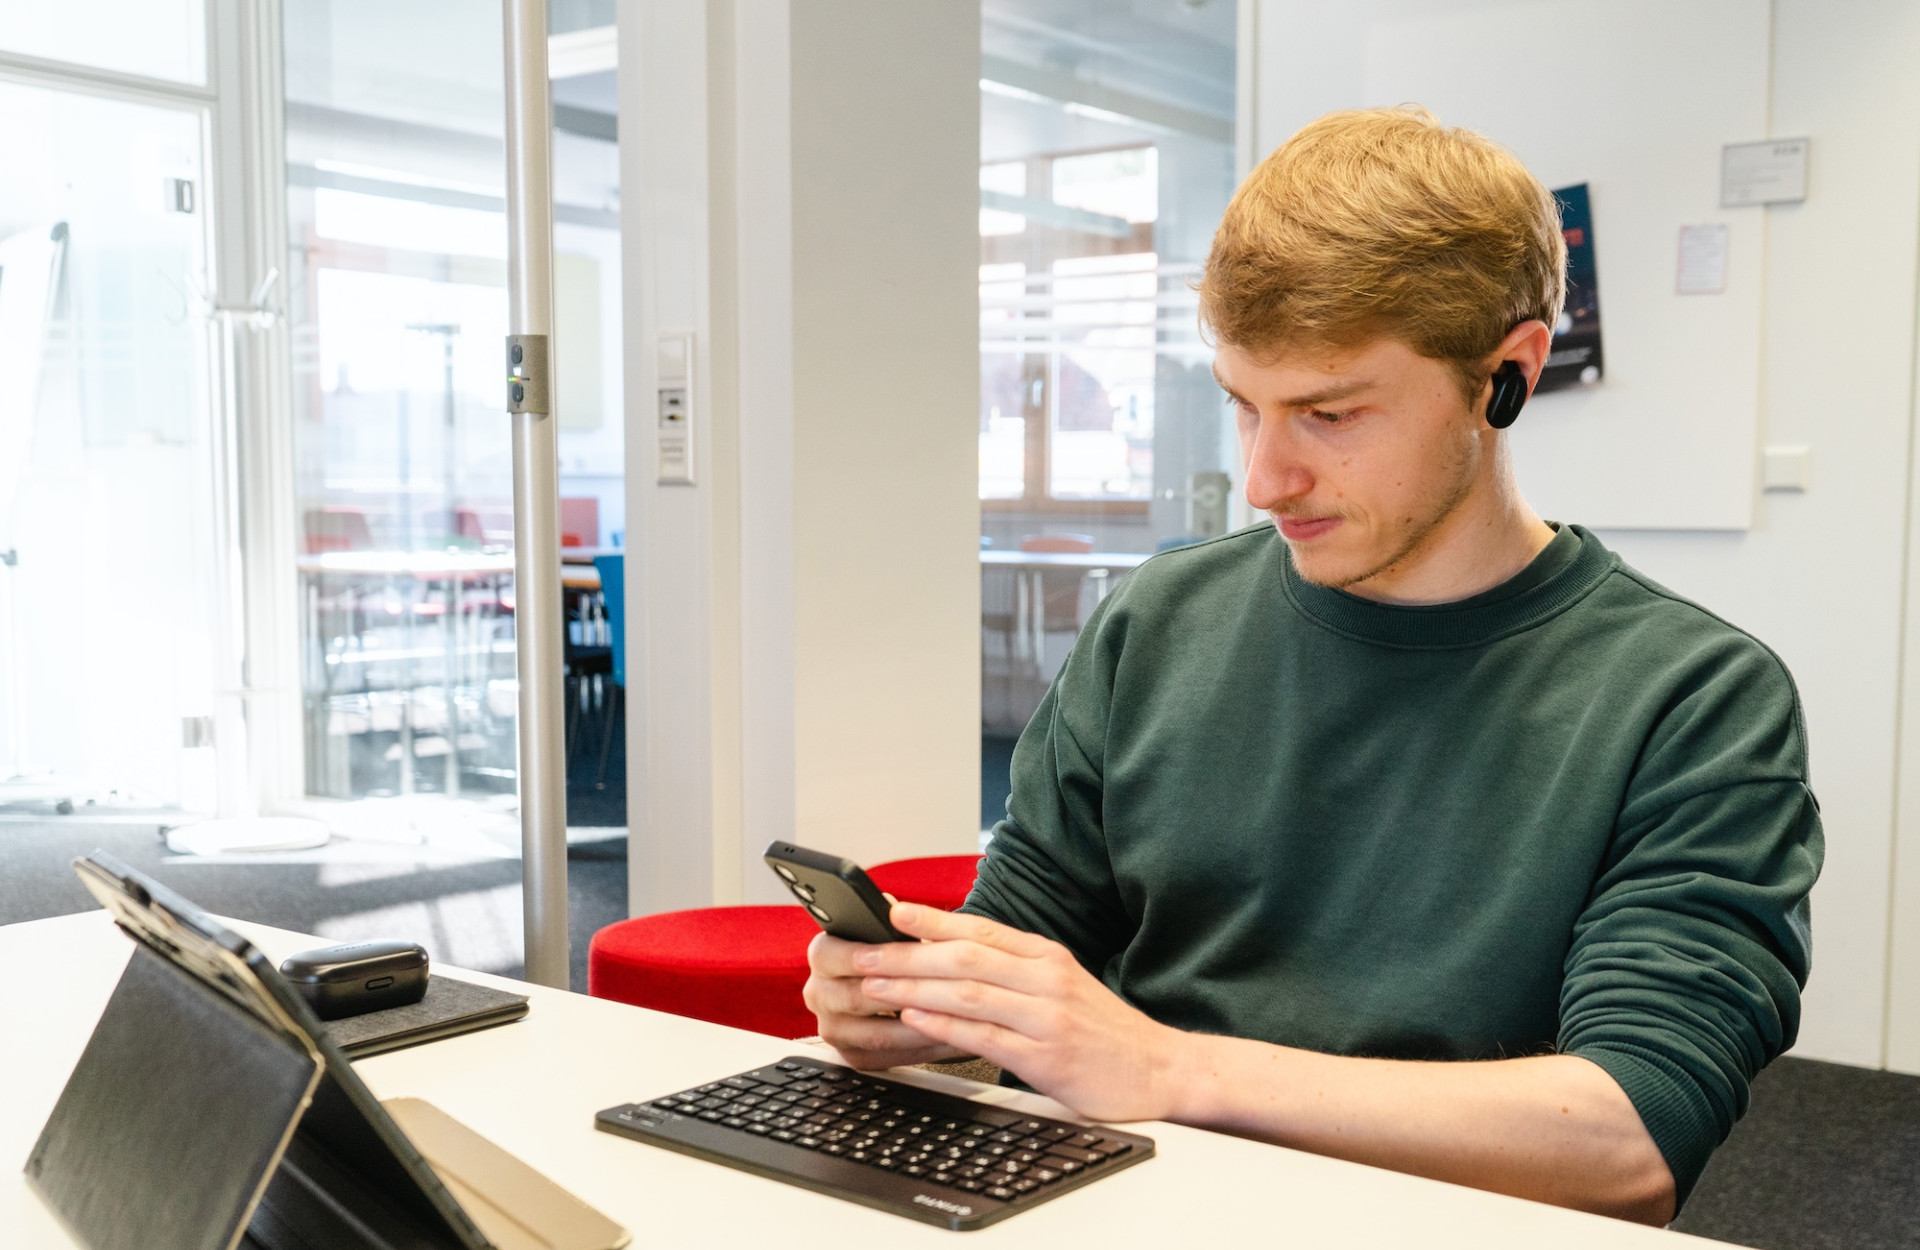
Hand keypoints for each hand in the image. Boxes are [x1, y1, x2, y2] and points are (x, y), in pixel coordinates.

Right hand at [804, 929, 968, 1068]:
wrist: (901, 983)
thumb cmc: (896, 951)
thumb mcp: (891, 929)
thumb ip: (891, 921)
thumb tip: (897, 910)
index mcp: (822, 956)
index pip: (830, 956)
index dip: (860, 956)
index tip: (891, 957)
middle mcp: (819, 993)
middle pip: (855, 999)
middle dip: (899, 996)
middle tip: (936, 992)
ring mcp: (834, 1029)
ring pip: (876, 1035)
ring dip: (918, 1027)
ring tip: (952, 1018)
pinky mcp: (853, 1056)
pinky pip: (888, 1059)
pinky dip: (922, 1049)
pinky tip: (949, 1038)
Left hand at [853, 903, 1192, 1122]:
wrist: (1160, 1069)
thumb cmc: (1104, 1031)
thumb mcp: (1063, 984)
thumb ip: (1014, 969)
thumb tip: (952, 955)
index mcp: (1047, 956)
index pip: (980, 928)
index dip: (931, 919)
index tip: (891, 912)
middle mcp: (1046, 979)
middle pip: (964, 957)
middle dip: (906, 954)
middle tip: (863, 953)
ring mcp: (1046, 1017)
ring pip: (967, 993)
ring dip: (914, 988)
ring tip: (874, 986)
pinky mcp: (1045, 1057)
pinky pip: (983, 1036)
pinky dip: (943, 1026)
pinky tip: (914, 1020)